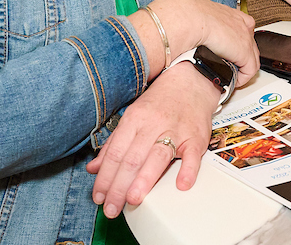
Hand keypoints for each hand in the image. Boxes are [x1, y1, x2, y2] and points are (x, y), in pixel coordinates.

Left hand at [88, 62, 218, 217]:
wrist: (191, 81)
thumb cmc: (161, 101)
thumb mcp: (132, 116)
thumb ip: (113, 145)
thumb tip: (94, 168)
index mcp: (134, 119)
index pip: (115, 153)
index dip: (105, 177)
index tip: (98, 197)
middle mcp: (153, 124)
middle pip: (132, 158)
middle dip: (119, 186)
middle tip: (111, 208)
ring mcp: (176, 130)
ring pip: (157, 156)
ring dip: (144, 180)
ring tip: (133, 200)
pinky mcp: (196, 136)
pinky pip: (193, 155)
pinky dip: (188, 170)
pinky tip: (181, 185)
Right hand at [138, 0, 257, 84]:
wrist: (190, 20)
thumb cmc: (190, 12)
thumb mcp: (199, 1)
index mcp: (233, 13)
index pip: (244, 28)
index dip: (237, 41)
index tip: (228, 50)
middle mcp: (243, 25)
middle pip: (250, 45)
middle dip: (241, 57)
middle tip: (229, 67)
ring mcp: (246, 40)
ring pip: (251, 59)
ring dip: (241, 70)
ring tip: (229, 77)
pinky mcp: (245, 54)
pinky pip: (249, 71)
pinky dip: (241, 78)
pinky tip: (232, 82)